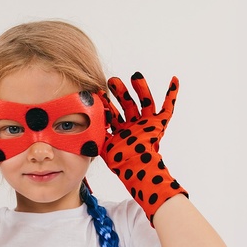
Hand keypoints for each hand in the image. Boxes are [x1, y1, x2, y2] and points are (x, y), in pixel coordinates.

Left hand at [101, 73, 187, 224]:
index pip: (112, 113)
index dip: (105, 103)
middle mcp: (133, 127)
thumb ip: (91, 138)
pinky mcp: (158, 125)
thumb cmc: (121, 164)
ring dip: (141, 89)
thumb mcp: (102, 148)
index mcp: (120, 132)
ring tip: (135, 75)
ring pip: (144, 102)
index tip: (96, 92)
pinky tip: (174, 79)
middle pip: (127, 104)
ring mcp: (146, 125)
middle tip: (112, 81)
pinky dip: (172, 94)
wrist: (138, 170)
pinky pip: (168, 108)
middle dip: (120, 92)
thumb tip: (72, 131)